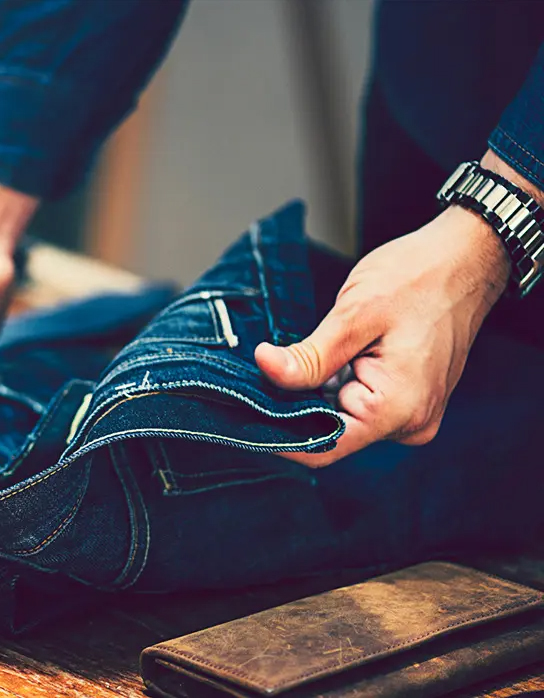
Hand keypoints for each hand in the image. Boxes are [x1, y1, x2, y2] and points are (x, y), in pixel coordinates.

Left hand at [254, 151, 534, 466]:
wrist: (465, 258)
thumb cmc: (419, 277)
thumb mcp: (354, 314)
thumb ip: (309, 355)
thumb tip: (265, 369)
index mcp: (398, 408)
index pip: (323, 447)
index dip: (278, 436)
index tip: (240, 417)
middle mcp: (409, 422)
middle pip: (330, 433)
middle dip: (291, 408)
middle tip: (257, 375)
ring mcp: (411, 413)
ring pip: (341, 418)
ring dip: (312, 395)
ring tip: (291, 360)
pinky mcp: (406, 399)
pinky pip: (357, 404)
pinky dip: (332, 387)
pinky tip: (320, 361)